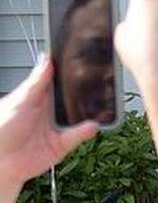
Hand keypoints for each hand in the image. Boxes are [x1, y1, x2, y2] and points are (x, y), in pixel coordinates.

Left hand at [0, 60, 98, 191]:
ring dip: (90, 112)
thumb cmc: (1, 130)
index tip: (86, 61)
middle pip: (74, 98)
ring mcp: (57, 127)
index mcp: (39, 97)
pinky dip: (86, 131)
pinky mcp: (62, 144)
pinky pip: (78, 135)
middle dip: (87, 92)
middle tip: (101, 81)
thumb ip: (36, 83)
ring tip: (102, 104)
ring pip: (80, 116)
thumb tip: (47, 59)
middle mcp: (50, 111)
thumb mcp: (19, 102)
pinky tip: (91, 125)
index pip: (59, 81)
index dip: (72, 73)